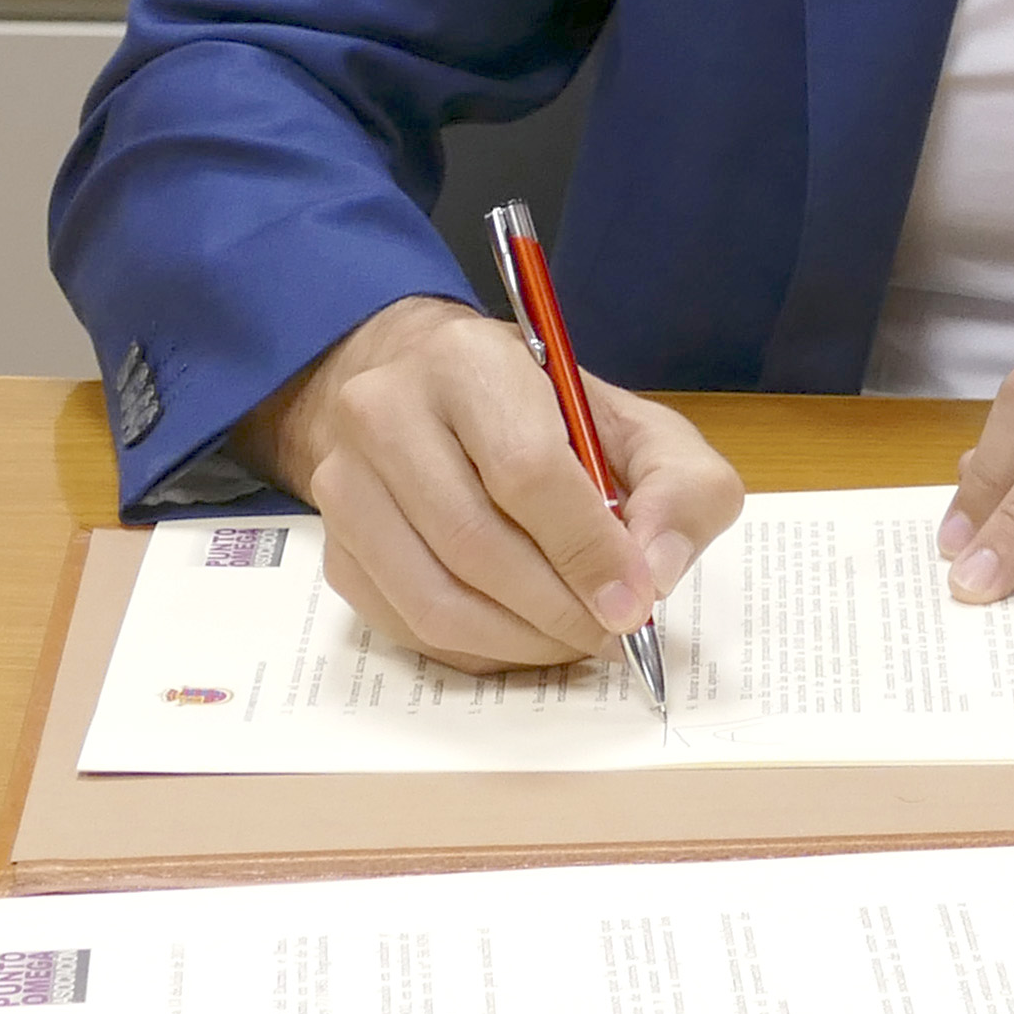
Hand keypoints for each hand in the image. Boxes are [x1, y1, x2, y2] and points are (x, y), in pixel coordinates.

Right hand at [236, 296, 743, 668]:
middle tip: (612, 636)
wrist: (434, 399)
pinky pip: (406, 626)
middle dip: (558, 609)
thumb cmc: (547, 417)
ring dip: (519, 642)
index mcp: (467, 361)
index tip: (636, 604)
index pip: (525, 471)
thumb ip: (679, 487)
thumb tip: (656, 571)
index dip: (586, 549)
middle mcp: (385, 412)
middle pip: (475, 543)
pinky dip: (477, 651)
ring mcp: (344, 484)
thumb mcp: (639, 427)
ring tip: (574, 641)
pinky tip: (524, 638)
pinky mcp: (334, 549)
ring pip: (433, 598)